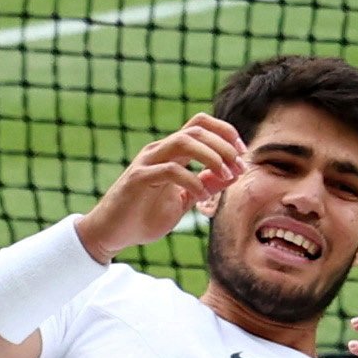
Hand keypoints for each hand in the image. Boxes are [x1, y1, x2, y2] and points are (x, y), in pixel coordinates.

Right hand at [77, 114, 247, 261]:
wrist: (113, 233)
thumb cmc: (146, 215)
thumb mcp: (185, 200)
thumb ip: (206, 184)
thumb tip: (233, 173)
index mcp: (171, 152)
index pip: (200, 125)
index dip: (226, 133)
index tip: (243, 155)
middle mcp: (159, 150)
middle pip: (197, 129)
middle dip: (225, 145)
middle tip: (239, 167)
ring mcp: (147, 162)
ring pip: (184, 141)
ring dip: (212, 156)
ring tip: (226, 176)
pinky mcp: (138, 178)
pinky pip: (170, 170)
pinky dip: (193, 181)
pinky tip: (202, 197)